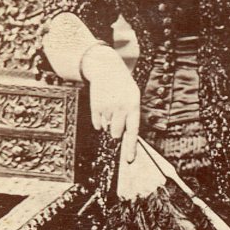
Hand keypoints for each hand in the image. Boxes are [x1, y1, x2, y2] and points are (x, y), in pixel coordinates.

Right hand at [85, 46, 139, 163]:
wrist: (107, 69)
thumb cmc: (123, 87)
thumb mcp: (133, 97)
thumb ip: (131, 116)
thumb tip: (123, 137)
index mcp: (133, 106)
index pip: (133, 131)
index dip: (131, 147)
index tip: (129, 160)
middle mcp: (120, 107)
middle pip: (116, 133)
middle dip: (116, 131)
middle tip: (116, 118)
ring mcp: (107, 107)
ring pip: (105, 128)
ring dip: (107, 123)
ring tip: (110, 107)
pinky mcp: (95, 107)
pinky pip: (97, 124)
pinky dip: (99, 120)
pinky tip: (103, 107)